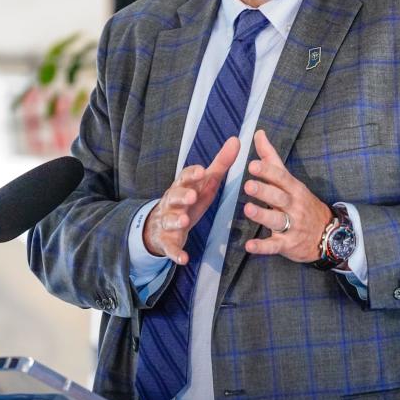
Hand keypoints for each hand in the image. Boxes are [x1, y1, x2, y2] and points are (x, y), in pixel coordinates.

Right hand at [143, 137, 239, 264]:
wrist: (161, 225)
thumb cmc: (189, 198)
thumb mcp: (205, 183)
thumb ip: (221, 163)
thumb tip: (237, 140)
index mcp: (183, 186)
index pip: (184, 177)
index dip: (191, 175)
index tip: (201, 172)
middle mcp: (173, 202)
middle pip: (174, 196)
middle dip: (182, 196)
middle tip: (191, 196)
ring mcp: (168, 221)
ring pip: (170, 219)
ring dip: (176, 220)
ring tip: (184, 221)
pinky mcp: (168, 241)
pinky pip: (170, 248)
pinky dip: (176, 253)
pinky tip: (184, 259)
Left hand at [243, 129, 331, 262]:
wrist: (328, 235)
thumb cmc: (302, 202)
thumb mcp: (290, 180)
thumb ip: (271, 157)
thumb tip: (258, 133)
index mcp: (294, 189)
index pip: (281, 178)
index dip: (268, 171)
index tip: (253, 165)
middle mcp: (294, 206)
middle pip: (279, 197)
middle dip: (264, 191)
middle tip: (249, 185)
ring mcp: (292, 226)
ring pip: (277, 220)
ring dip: (263, 215)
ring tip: (248, 209)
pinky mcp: (287, 245)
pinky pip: (274, 246)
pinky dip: (262, 247)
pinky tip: (249, 246)